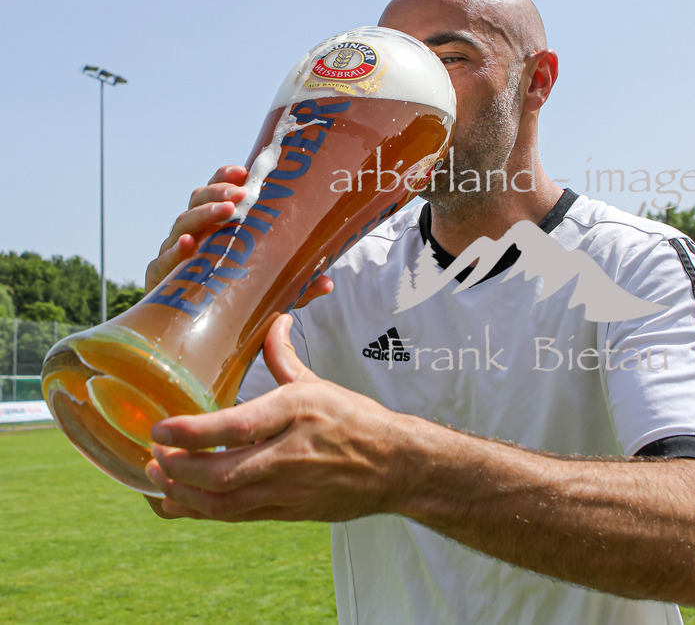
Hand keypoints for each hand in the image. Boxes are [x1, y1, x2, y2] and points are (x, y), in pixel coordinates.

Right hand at [144, 165, 332, 303]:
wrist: (196, 337)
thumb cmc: (233, 302)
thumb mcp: (270, 292)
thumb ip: (295, 285)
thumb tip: (328, 282)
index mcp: (216, 229)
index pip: (217, 194)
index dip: (225, 178)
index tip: (244, 172)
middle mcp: (193, 236)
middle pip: (198, 201)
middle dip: (217, 191)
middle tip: (240, 193)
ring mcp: (174, 256)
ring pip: (183, 225)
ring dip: (204, 214)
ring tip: (226, 211)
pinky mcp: (160, 280)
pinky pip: (163, 262)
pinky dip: (175, 251)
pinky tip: (190, 246)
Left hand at [145, 314, 404, 521]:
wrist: (397, 466)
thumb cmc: (357, 421)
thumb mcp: (319, 385)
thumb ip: (284, 357)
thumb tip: (273, 321)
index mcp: (296, 413)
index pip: (235, 427)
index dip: (191, 433)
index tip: (159, 428)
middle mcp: (290, 454)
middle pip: (220, 473)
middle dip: (176, 468)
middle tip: (153, 454)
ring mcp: (289, 489)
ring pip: (223, 503)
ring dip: (182, 494)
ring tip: (158, 477)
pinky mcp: (289, 511)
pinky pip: (236, 517)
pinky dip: (202, 512)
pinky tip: (178, 502)